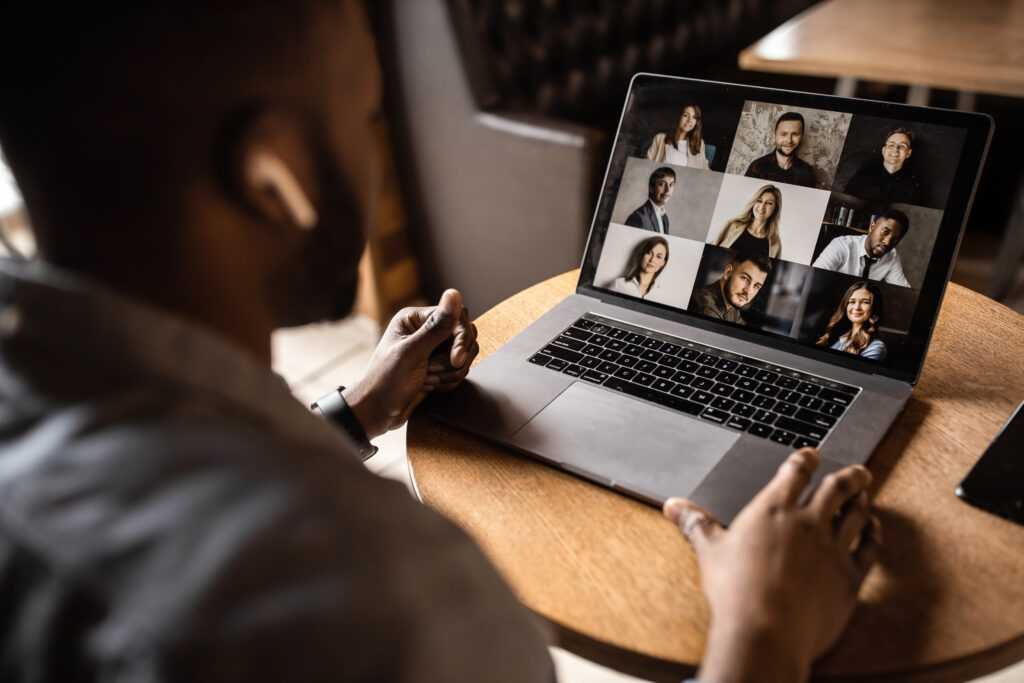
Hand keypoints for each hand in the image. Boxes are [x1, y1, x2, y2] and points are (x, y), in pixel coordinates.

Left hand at [342, 289, 477, 438]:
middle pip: (465, 336)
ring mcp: (433, 349)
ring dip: (450, 373)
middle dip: (454, 359)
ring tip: (427, 379)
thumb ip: (436, 326)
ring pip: (465, 355)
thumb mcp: (412, 352)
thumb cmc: (385, 381)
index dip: (460, 339)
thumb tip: (453, 294)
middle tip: (432, 370)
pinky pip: (459, 370)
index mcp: (416, 319)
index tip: (455, 358)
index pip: (456, 318)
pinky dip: (448, 382)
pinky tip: (428, 386)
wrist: (376, 412)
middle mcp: (426, 330)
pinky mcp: (438, 367)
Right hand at [664, 448, 881, 682]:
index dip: (806, 459)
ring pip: (857, 514)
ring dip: (863, 502)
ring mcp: (832, 548)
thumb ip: (695, 523)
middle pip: (838, 487)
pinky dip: (874, 535)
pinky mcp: (850, 576)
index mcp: (773, 509)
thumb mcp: (709, 551)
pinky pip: (870, 548)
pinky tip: (873, 531)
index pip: (796, 471)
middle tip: (859, 471)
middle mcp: (808, 522)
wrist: (767, 631)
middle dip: (850, 476)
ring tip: (865, 496)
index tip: (813, 455)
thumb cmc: (736, 591)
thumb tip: (674, 505)